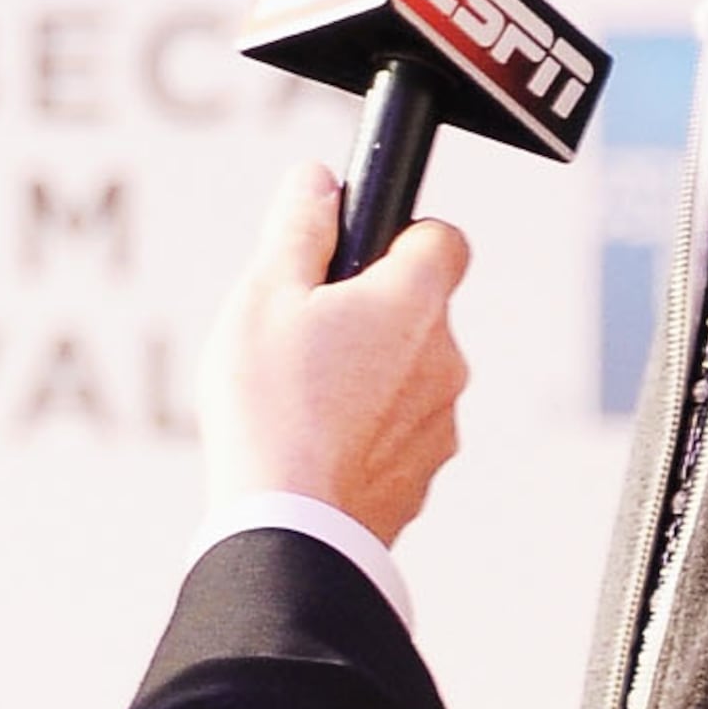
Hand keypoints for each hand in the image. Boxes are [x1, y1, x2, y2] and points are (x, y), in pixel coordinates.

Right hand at [196, 157, 468, 548]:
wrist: (287, 528)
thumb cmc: (270, 407)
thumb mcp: (263, 295)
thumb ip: (297, 228)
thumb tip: (317, 180)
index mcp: (413, 302)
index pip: (444, 239)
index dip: (402, 237)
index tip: (356, 258)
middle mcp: (445, 360)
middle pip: (420, 313)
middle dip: (372, 315)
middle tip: (306, 338)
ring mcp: (440, 425)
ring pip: (411, 378)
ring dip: (371, 379)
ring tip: (303, 403)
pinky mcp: (423, 479)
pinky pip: (400, 437)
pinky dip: (368, 436)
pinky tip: (316, 450)